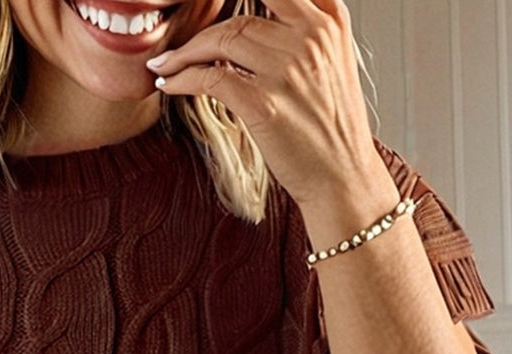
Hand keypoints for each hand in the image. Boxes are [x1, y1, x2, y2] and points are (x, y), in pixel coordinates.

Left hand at [147, 0, 378, 206]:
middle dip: (203, 30)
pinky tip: (171, 84)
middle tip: (181, 43)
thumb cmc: (334, 127)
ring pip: (221, 40)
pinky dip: (183, 78)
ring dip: (185, 53)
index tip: (211, 5)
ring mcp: (286, 71)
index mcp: (328, 23)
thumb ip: (310, 28)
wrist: (343, 178)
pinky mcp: (264, 104)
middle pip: (241, 16)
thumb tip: (271, 14)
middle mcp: (310, 39)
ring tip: (167, 65)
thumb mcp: (338, 61)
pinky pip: (210, 77)